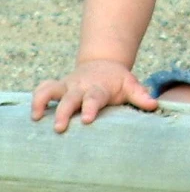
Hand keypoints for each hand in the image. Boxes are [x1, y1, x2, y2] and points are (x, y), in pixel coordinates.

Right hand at [31, 59, 157, 132]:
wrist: (104, 63)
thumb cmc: (118, 81)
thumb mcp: (131, 85)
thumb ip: (140, 96)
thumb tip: (154, 105)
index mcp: (100, 88)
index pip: (95, 98)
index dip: (91, 107)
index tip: (88, 119)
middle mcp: (81, 86)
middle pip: (71, 98)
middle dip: (64, 112)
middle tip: (60, 127)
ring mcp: (68, 86)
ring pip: (51, 90)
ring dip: (43, 102)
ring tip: (36, 117)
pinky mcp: (58, 87)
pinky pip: (44, 89)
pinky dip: (37, 98)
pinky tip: (33, 114)